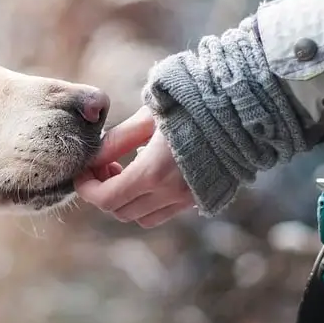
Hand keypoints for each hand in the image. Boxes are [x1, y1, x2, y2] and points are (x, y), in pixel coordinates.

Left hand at [75, 106, 194, 226]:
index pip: (106, 199)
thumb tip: (92, 158)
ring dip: (126, 201)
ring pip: (142, 218)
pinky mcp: (201, 198)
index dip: (87, 189)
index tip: (82, 172)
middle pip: (120, 212)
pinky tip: (149, 175)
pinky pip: (164, 212)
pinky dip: (148, 202)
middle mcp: (171, 193)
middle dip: (104, 192)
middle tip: (104, 166)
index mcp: (153, 172)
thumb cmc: (191, 104)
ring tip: (125, 170)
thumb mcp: (147, 117)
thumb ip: (117, 141)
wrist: (241, 109)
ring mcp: (188, 199)